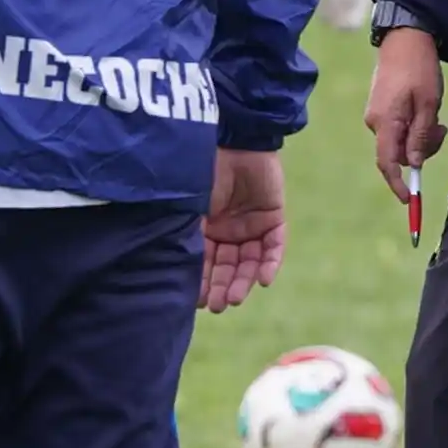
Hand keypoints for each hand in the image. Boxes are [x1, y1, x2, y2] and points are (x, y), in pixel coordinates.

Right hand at [200, 149, 286, 313]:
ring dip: (243, 280)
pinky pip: (274, 246)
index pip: (204, 262)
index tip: (196, 301)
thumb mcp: (190, 208)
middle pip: (227, 266)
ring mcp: (251, 225)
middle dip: (221, 286)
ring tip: (235, 299)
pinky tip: (264, 281)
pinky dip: (270, 263)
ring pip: (249, 261)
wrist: (233, 141)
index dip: (201, 281)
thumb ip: (189, 234)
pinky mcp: (273, 217)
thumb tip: (173, 268)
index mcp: (206, 228)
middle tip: (217, 307)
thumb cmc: (202, 171)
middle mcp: (229, 230)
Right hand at [365, 26, 446, 192]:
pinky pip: (398, 130)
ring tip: (436, 118)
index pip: (387, 162)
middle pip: (398, 154)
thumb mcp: (428, 104)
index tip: (409, 199)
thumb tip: (414, 164)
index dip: (397, 184)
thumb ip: (421, 135)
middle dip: (421, 151)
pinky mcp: (381, 110)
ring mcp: (376, 116)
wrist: (404, 41)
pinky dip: (414, 128)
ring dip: (420, 138)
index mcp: (385, 122)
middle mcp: (375, 122)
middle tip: (442, 130)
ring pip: (400, 142)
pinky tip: (425, 112)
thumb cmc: (419, 70)